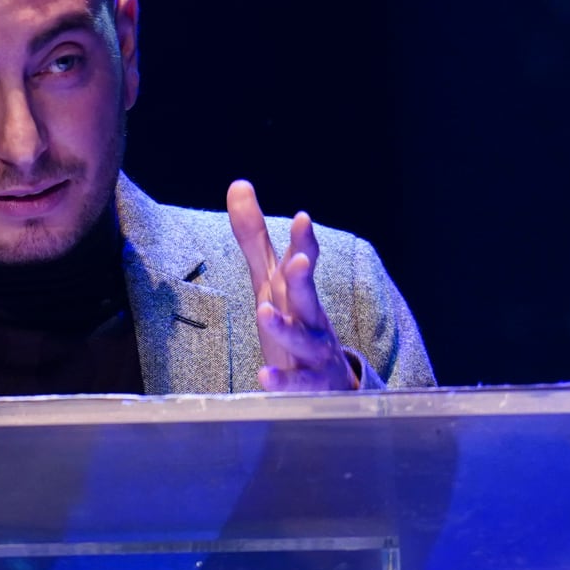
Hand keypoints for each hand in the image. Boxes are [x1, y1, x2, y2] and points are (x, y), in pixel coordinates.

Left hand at [227, 180, 358, 392]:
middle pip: (307, 296)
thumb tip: (238, 184)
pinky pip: (297, 384)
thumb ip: (253, 237)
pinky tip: (263, 376)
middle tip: (298, 261)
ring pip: (304, 340)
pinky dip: (283, 381)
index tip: (302, 219)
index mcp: (299, 292)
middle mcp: (310, 318)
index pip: (302, 262)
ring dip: (287, 327)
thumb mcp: (271, 279)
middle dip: (303, 278)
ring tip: (264, 313)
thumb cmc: (296, 321)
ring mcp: (313, 352)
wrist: (331, 380)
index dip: (303, 242)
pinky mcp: (309, 385)